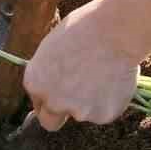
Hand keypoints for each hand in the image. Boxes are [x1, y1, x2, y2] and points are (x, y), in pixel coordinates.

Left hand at [24, 0, 141, 130]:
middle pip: (51, 121)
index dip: (50, 94)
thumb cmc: (83, 28)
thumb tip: (55, 80)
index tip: (60, 89)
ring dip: (90, 100)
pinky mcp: (103, 116)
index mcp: (35, 82)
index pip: (38, 101)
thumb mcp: (53, 47)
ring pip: (83, 112)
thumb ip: (50, 72)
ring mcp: (78, 112)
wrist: (114, 32)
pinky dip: (108, 100)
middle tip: (76, 97)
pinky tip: (114, 77)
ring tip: (103, 71)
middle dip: (60, 114)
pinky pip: (104, 110)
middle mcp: (52, 101)